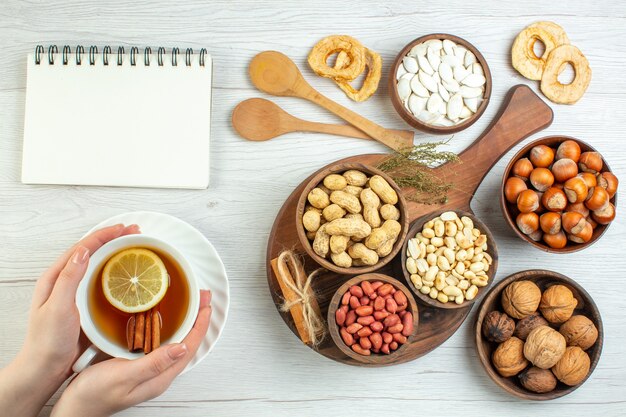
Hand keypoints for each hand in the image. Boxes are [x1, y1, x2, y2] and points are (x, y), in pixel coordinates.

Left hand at [0, 224, 138, 416]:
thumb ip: (69, 279)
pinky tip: (127, 274)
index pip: (82, 247)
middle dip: (113, 238)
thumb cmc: (48, 341)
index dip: (104, 235)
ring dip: (115, 253)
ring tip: (133, 246)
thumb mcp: (57, 308)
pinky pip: (101, 281)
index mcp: (55, 278)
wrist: (46, 368)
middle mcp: (64, 281)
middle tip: (134, 232)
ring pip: (97, 264)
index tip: (123, 228)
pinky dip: (115, 272)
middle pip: (91, 251)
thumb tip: (83, 251)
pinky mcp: (85, 304)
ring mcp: (75, 292)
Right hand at [52, 290, 211, 416]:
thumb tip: (182, 347)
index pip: (190, 346)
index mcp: (160, 377)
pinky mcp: (137, 363)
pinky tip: (162, 317)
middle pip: (187, 341)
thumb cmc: (94, 395)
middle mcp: (158, 373)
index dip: (200, 324)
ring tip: (191, 302)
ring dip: (185, 321)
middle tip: (202, 297)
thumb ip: (153, 363)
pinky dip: (167, 326)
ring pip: (175, 341)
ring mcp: (149, 368)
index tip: (206, 304)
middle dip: (197, 318)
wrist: (73, 406)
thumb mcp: (124, 376)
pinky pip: (159, 342)